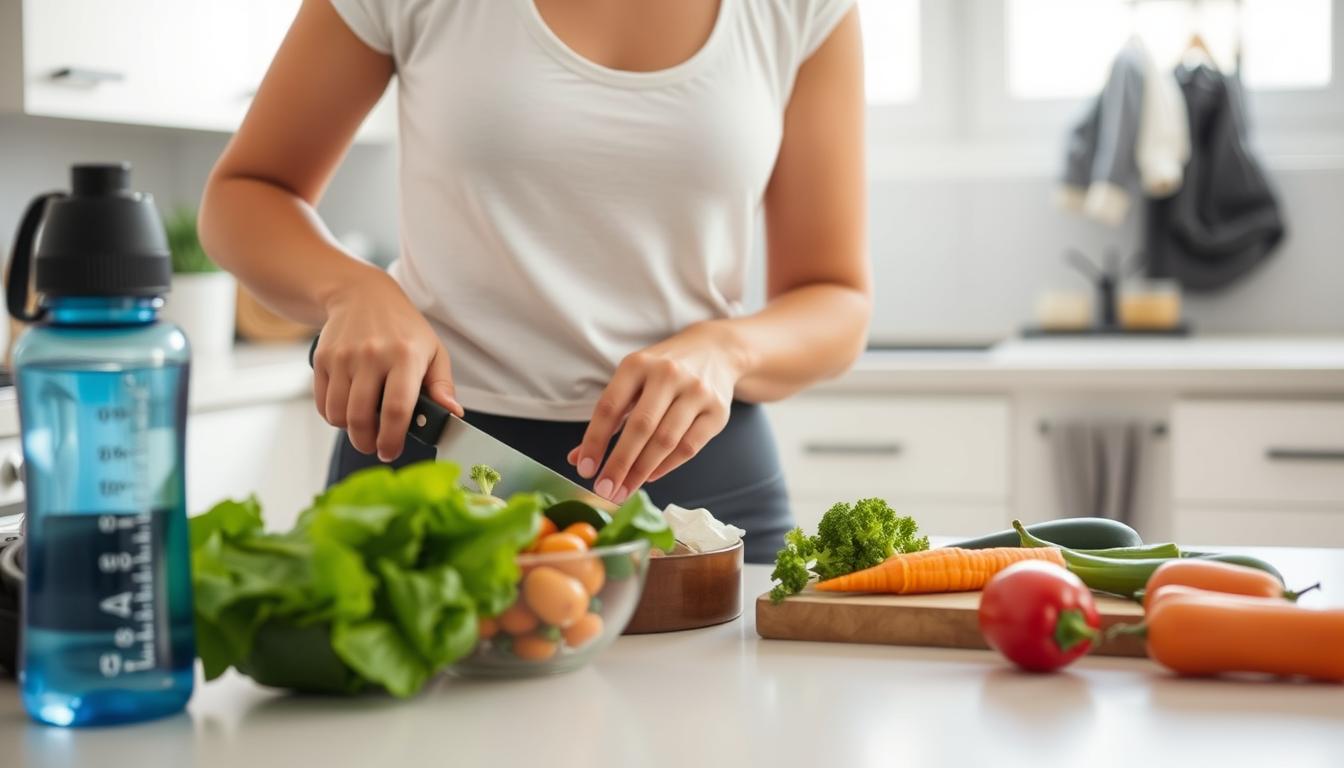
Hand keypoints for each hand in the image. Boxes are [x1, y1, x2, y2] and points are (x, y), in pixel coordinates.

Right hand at [312, 270, 462, 460]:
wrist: (362, 295)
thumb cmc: (404, 329)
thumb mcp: (433, 351)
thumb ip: (443, 386)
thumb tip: (453, 415)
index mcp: (405, 356)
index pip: (397, 409)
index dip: (393, 439)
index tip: (391, 452)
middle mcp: (372, 355)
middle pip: (362, 418)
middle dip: (368, 444)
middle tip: (376, 447)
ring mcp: (344, 357)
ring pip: (339, 415)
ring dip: (350, 431)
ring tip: (363, 425)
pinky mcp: (323, 359)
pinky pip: (323, 404)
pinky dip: (334, 415)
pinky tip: (348, 409)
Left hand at [568, 321, 747, 502]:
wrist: (715, 351)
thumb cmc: (663, 372)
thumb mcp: (632, 381)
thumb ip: (608, 418)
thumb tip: (578, 458)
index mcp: (638, 364)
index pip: (609, 407)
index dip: (595, 441)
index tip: (585, 469)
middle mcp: (668, 374)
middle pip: (640, 427)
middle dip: (619, 464)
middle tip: (604, 491)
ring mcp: (696, 392)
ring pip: (665, 440)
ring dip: (641, 471)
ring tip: (623, 491)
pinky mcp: (718, 411)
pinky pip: (689, 447)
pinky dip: (666, 466)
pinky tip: (649, 476)